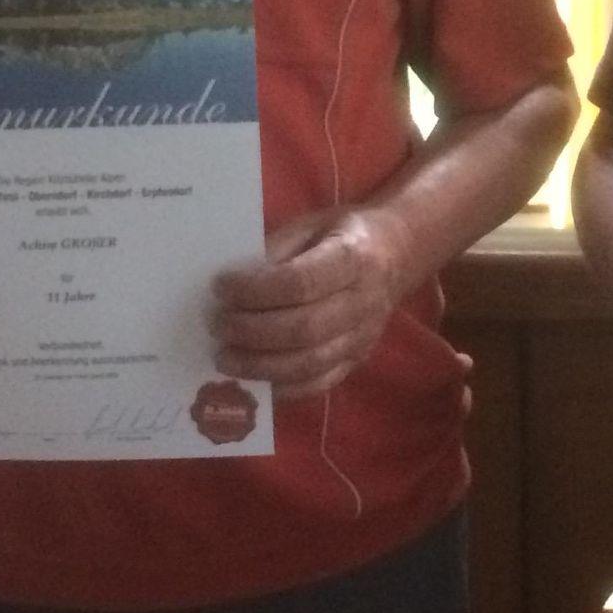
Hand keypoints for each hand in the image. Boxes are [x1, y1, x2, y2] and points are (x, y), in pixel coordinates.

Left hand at [211, 207, 407, 396]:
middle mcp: (364, 302)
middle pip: (304, 329)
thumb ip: (274, 252)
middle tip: (217, 325)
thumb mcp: (308, 226)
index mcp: (353, 258)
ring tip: (224, 357)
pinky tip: (251, 377)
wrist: (395, 253)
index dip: (255, 290)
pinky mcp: (357, 360)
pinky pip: (318, 384)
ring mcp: (363, 337)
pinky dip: (280, 386)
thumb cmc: (340, 234)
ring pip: (309, 364)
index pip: (300, 282)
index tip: (220, 287)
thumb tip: (230, 288)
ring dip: (259, 365)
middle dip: (251, 331)